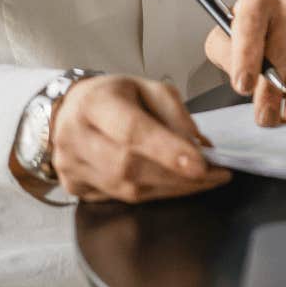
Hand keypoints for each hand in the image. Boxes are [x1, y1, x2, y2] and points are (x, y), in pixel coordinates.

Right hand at [48, 74, 228, 202]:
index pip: (132, 131)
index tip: (202, 164)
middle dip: (178, 175)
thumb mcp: (146, 87)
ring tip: (205, 181)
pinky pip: (121, 198)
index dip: (168, 150)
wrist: (69, 110)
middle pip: (130, 167)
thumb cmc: (114, 97)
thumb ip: (174, 112)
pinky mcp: (74, 186)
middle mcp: (75, 137)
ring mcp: (70, 166)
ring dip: (172, 188)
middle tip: (216, 175)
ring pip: (127, 189)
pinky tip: (175, 185)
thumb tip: (198, 145)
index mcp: (95, 103)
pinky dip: (155, 194)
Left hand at [203, 0, 285, 125]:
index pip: (251, 27)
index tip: (243, 86)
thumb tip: (244, 79)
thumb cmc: (246, 34)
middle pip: (281, 51)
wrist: (276, 18)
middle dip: (272, 88)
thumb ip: (226, 55)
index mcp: (256, 5)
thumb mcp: (223, 39)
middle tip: (265, 116)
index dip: (247, 57)